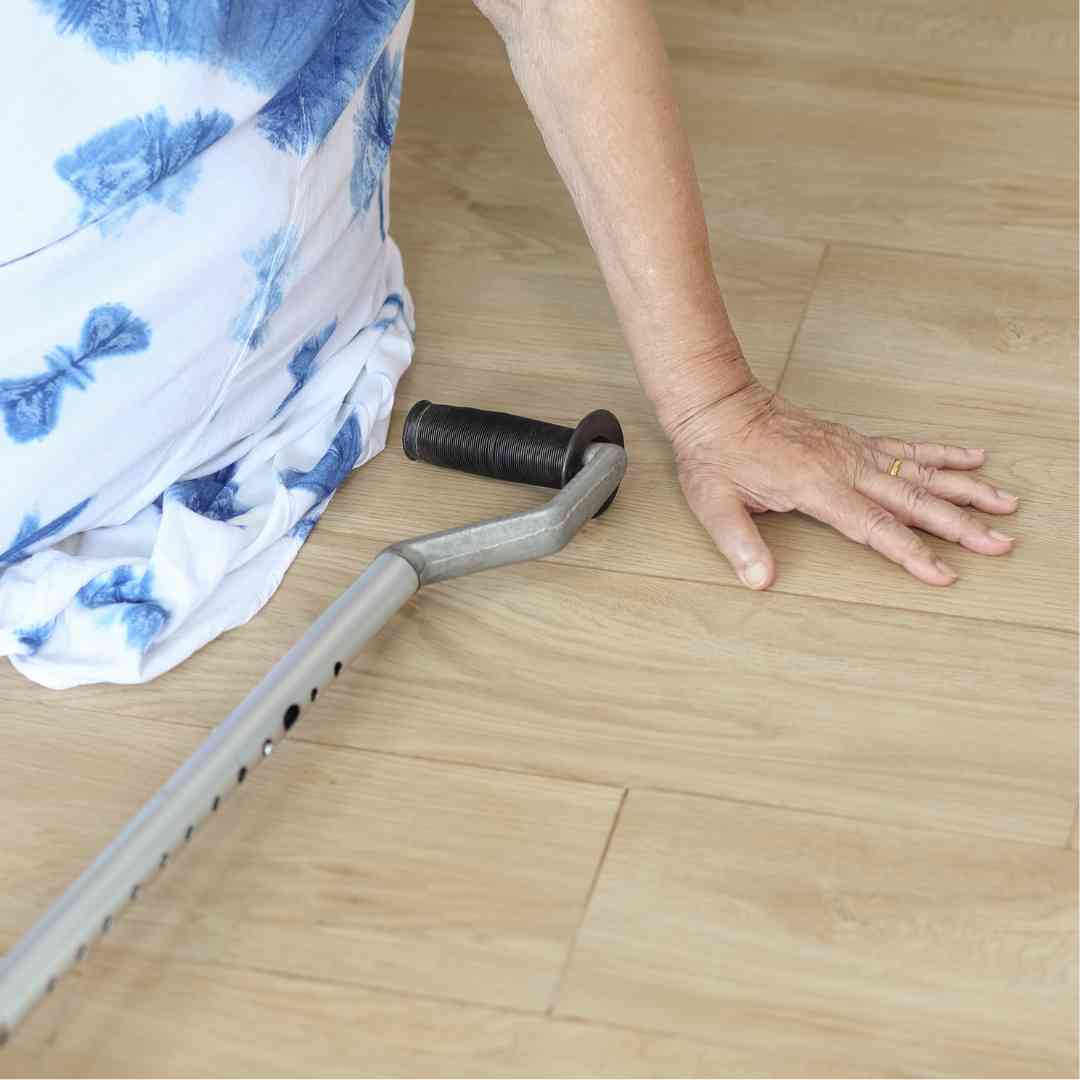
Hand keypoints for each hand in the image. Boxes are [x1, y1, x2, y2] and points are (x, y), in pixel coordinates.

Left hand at [668, 379, 1018, 588]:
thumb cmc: (714, 456)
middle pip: (912, 500)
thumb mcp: (714, 503)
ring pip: (920, 471)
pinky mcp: (852, 440)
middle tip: (1000, 545)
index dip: (910, 552)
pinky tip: (974, 455)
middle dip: (959, 525)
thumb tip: (759, 581)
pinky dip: (942, 452)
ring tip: (1006, 504)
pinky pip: (906, 447)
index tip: (943, 574)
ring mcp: (853, 450)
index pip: (873, 527)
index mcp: (815, 486)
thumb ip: (739, 543)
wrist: (717, 404)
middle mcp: (843, 466)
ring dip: (965, 488)